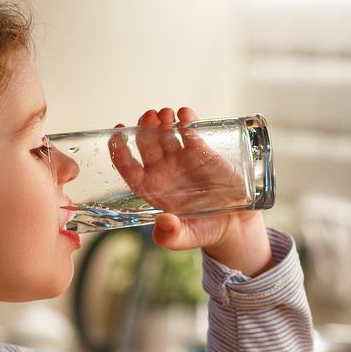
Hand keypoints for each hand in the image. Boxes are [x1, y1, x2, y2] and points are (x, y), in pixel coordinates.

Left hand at [110, 107, 271, 273]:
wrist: (234, 223)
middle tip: (149, 117)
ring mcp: (181, 158)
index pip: (128, 167)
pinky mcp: (201, 151)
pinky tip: (185, 114)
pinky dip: (186, 119)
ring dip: (162, 120)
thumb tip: (163, 224)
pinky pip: (189, 130)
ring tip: (166, 114)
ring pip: (165, 132)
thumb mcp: (187, 238)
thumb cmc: (205, 230)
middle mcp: (163, 171)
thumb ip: (172, 236)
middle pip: (146, 144)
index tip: (116, 135)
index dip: (119, 151)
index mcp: (151, 189)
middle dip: (144, 128)